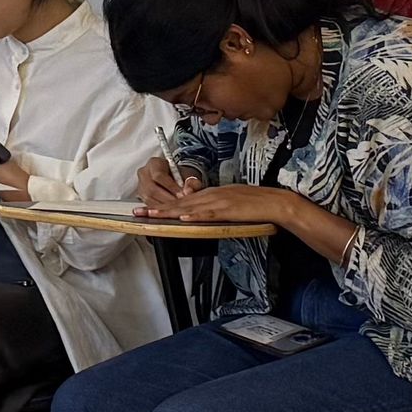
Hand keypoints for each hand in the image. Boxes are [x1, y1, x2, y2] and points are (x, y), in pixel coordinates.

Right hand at [134, 155, 203, 209]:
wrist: (175, 177)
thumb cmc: (181, 175)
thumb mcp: (189, 175)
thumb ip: (192, 182)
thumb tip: (189, 191)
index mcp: (154, 163)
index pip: (159, 176)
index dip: (171, 187)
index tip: (182, 195)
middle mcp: (144, 172)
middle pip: (151, 188)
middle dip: (167, 199)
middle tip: (180, 205)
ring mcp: (140, 184)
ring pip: (148, 198)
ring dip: (163, 206)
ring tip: (176, 209)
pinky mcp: (141, 195)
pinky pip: (148, 203)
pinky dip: (159, 209)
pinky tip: (169, 211)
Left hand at [142, 178, 283, 226]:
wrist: (274, 201)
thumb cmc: (254, 203)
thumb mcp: (228, 201)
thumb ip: (212, 205)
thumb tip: (197, 212)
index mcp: (210, 193)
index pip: (182, 199)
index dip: (163, 204)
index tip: (146, 208)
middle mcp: (210, 195)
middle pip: (179, 202)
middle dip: (157, 207)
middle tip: (138, 211)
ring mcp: (219, 201)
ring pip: (189, 206)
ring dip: (169, 211)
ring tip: (152, 215)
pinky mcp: (228, 209)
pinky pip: (209, 213)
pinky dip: (196, 215)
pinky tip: (184, 218)